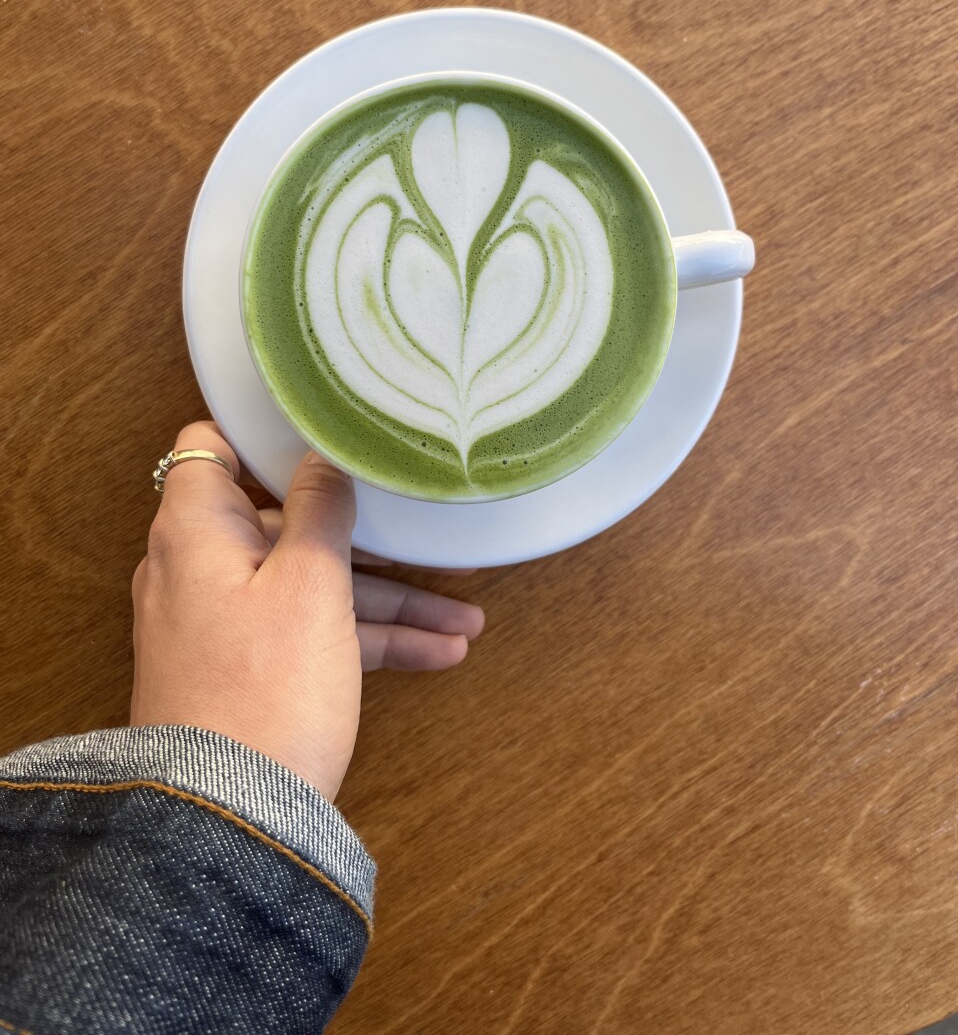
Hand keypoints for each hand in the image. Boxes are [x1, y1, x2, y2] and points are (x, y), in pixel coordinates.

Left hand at [130, 421, 483, 799]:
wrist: (229, 821)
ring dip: (386, 600)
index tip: (324, 432)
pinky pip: (311, 634)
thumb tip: (324, 461)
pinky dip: (366, 640)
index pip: (208, 450)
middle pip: (286, 525)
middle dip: (366, 538)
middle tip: (426, 539)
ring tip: (465, 620)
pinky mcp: (245, 668)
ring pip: (311, 586)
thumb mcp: (309, 584)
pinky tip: (439, 654)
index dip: (260, 434)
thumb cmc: (264, 690)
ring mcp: (222, 622)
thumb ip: (319, 511)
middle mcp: (198, 569)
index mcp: (196, 531)